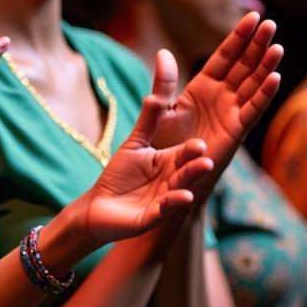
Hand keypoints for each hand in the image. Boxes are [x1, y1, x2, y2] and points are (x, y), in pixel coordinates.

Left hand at [81, 84, 213, 245]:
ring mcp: (165, 200)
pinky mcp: (152, 216)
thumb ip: (147, 120)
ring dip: (189, 182)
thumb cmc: (119, 173)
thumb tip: (155, 90)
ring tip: (200, 174)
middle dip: (197, 165)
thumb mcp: (134, 144)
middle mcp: (172, 181)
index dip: (193, 149)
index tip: (202, 142)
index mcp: (169, 162)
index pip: (184, 153)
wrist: (98, 205)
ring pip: (180, 189)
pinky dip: (173, 202)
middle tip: (208, 158)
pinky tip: (182, 196)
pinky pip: (164, 209)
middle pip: (186, 171)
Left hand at [149, 14, 282, 180]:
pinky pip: (252, 110)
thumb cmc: (161, 145)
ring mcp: (230, 113)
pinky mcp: (235, 132)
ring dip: (266, 66)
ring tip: (277, 46)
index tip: (254, 16)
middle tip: (272, 23)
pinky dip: (264, 94)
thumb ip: (163, 84)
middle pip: (244, 65)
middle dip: (257, 44)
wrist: (165, 178)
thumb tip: (163, 53)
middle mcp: (220, 96)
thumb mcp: (158, 110)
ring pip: (252, 84)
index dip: (239, 37)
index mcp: (201, 86)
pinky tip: (276, 77)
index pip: (225, 55)